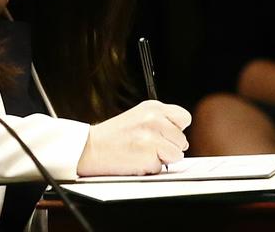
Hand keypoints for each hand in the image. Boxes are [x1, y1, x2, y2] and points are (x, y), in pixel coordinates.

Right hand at [76, 100, 190, 176]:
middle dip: (169, 146)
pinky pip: (162, 167)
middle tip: (147, 145)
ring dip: (162, 158)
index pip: (184, 117)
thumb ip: (161, 121)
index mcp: (153, 107)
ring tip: (141, 151)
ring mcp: (152, 135)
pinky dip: (151, 167)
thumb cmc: (112, 136)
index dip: (175, 130)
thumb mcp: (138, 116)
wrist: (90, 147)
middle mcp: (154, 118)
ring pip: (177, 155)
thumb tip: (181, 138)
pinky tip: (136, 159)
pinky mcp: (149, 153)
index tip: (163, 134)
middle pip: (182, 139)